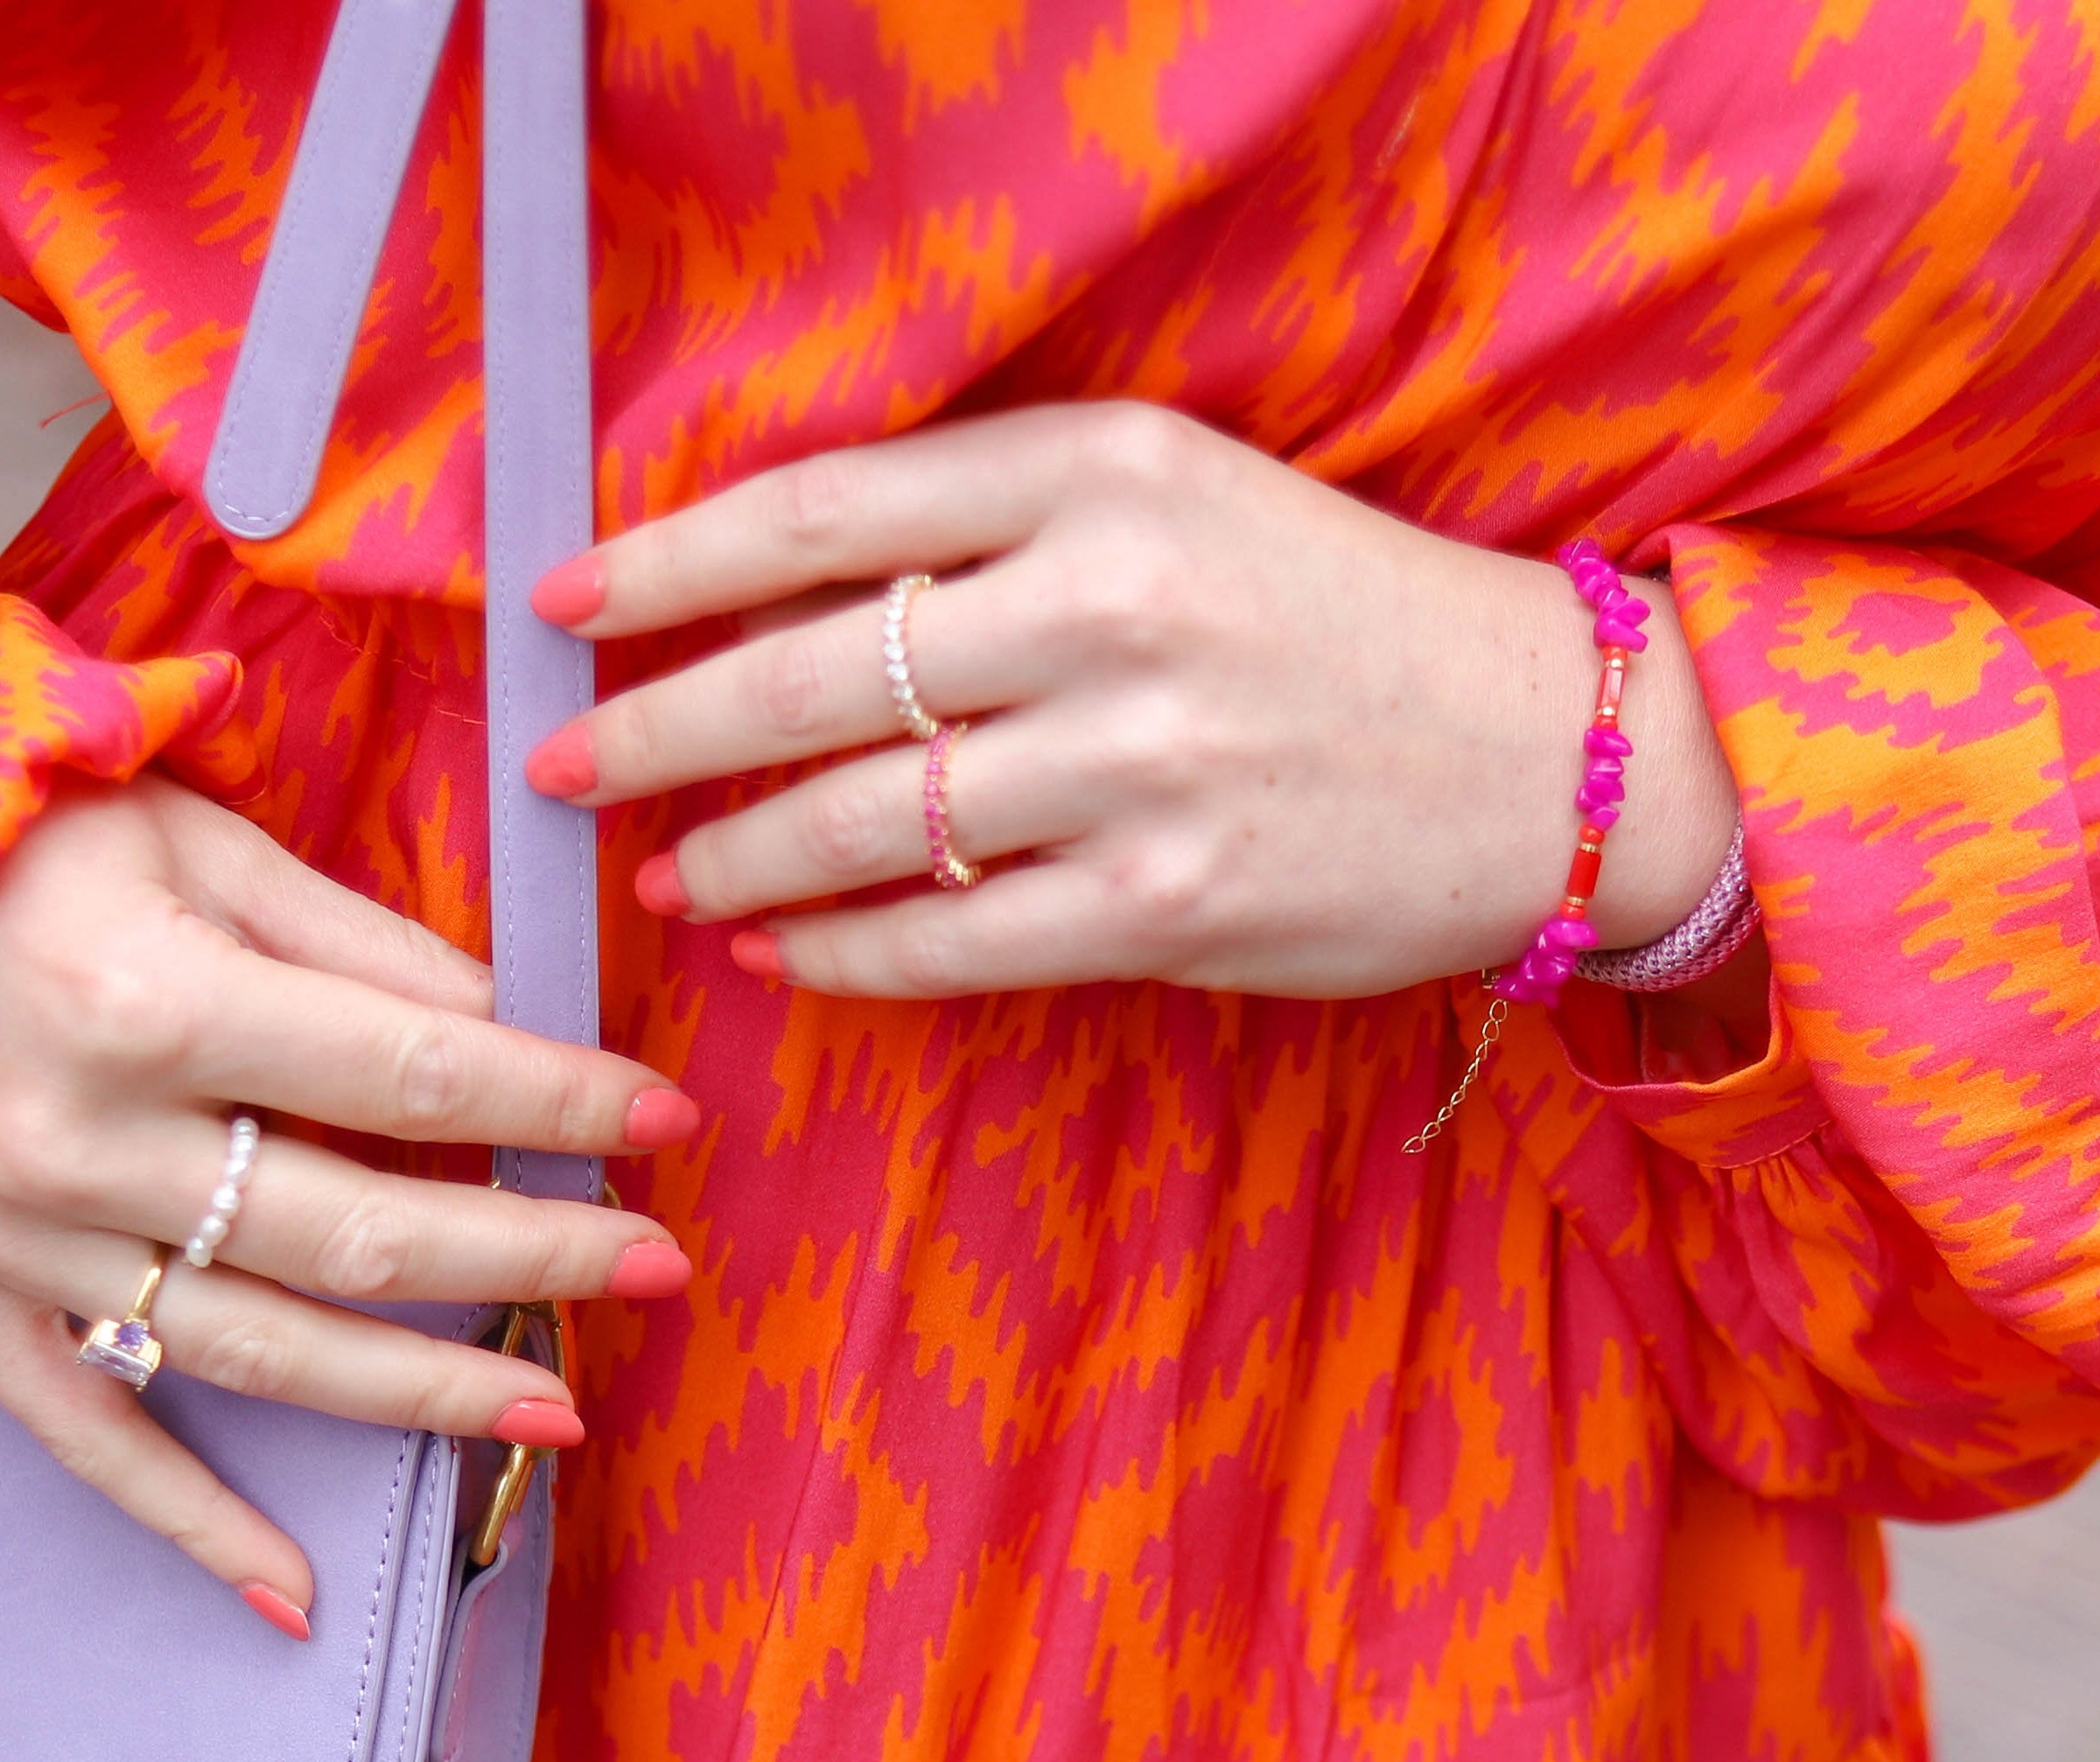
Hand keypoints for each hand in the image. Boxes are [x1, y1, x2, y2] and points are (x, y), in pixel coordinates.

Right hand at [0, 779, 696, 1628]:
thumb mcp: (190, 836)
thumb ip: (351, 945)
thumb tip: (508, 1029)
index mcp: (148, 1003)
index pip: (409, 1082)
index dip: (553, 1108)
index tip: (661, 1124)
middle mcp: (78, 1143)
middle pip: (356, 1239)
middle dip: (529, 1259)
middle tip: (657, 1267)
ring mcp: (12, 1242)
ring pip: (259, 1355)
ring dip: (420, 1395)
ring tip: (555, 1410)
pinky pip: (91, 1441)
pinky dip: (193, 1523)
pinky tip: (296, 1593)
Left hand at [522, 402, 1744, 1006]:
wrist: (1542, 754)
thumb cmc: (1330, 624)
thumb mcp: (1177, 509)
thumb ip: (992, 537)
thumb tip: (774, 606)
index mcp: (1103, 469)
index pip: (824, 511)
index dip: (666, 565)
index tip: (563, 608)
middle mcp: (1111, 601)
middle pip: (806, 672)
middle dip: (650, 730)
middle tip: (557, 767)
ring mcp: (1139, 760)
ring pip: (858, 819)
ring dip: (730, 858)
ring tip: (664, 877)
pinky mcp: (1166, 901)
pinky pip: (944, 938)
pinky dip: (839, 953)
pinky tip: (777, 953)